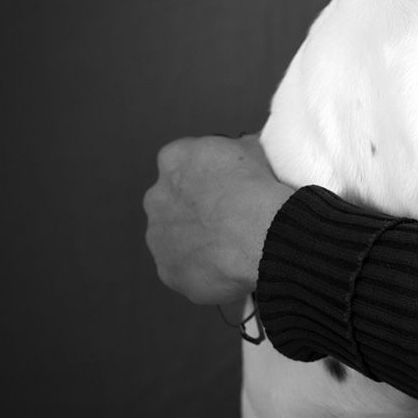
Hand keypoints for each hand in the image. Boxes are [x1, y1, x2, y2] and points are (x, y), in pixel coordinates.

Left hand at [143, 134, 292, 304]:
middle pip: (172, 199)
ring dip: (195, 237)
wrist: (260, 233)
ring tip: (231, 241)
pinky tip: (227, 263)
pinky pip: (183, 266)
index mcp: (175, 159)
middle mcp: (157, 196)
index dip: (207, 172)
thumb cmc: (258, 189)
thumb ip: (238, 148)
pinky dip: (201, 265)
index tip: (226, 181)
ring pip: (175, 235)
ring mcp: (158, 236)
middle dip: (194, 205)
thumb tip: (246, 150)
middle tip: (227, 212)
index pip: (184, 160)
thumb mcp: (255, 148)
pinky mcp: (167, 269)